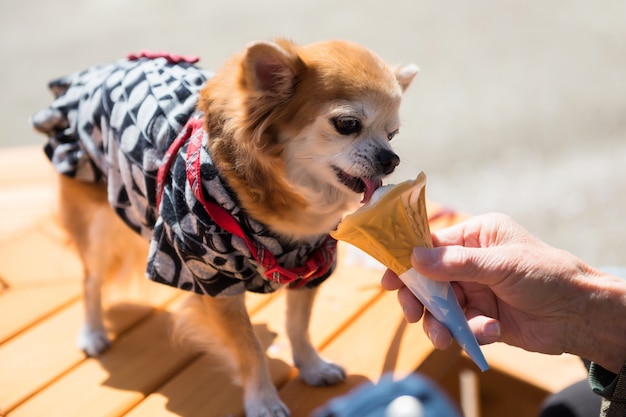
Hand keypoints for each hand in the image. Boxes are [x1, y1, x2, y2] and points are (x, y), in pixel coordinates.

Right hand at [381, 213, 599, 356]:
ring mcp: (475, 291)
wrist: (579, 315)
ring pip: (440, 307)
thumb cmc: (546, 274)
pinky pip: (459, 326)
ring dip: (439, 323)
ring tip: (444, 337)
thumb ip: (456, 263)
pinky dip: (469, 333)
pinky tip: (490, 331)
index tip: (389, 279)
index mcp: (476, 237)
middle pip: (428, 279)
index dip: (407, 260)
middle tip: (412, 313)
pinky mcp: (481, 318)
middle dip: (418, 298)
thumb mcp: (501, 264)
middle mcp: (471, 262)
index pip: (431, 244)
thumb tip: (414, 258)